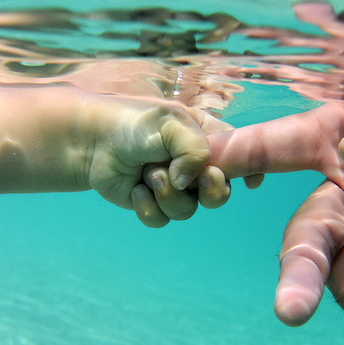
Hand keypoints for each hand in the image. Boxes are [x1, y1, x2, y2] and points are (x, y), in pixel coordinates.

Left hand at [80, 95, 235, 226]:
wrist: (92, 142)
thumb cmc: (133, 124)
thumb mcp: (172, 124)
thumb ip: (196, 149)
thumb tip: (192, 183)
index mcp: (205, 138)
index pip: (238, 157)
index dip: (248, 172)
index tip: (250, 183)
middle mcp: (193, 165)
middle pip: (221, 193)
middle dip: (210, 190)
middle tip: (197, 178)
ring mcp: (173, 186)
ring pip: (189, 210)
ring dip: (168, 195)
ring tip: (148, 174)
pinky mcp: (152, 204)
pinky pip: (163, 220)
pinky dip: (148, 207)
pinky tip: (135, 189)